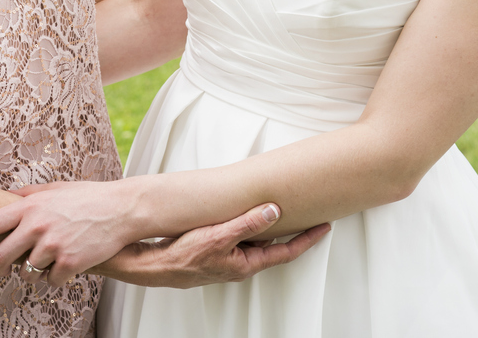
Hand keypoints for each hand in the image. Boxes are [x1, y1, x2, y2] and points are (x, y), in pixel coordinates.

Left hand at [0, 180, 142, 284]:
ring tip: (45, 262)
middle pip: (0, 257)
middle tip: (0, 269)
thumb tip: (8, 196)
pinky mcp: (69, 263)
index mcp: (30, 206)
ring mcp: (53, 246)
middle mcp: (37, 226)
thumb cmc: (89, 197)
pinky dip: (55, 278)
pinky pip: (50, 281)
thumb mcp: (56, 188)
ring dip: (31, 273)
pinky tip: (66, 265)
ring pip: (26, 273)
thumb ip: (29, 194)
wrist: (122, 209)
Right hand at [94, 204, 330, 288]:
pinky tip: (248, 215)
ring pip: (257, 243)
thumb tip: (275, 211)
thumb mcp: (218, 237)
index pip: (286, 252)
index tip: (325, 227)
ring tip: (285, 211)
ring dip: (271, 229)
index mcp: (246, 264)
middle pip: (275, 248)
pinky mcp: (216, 253)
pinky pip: (241, 239)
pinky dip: (252, 228)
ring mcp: (228, 260)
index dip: (308, 239)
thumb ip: (247, 223)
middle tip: (312, 216)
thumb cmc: (182, 255)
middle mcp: (240, 265)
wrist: (152, 265)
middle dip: (294, 233)